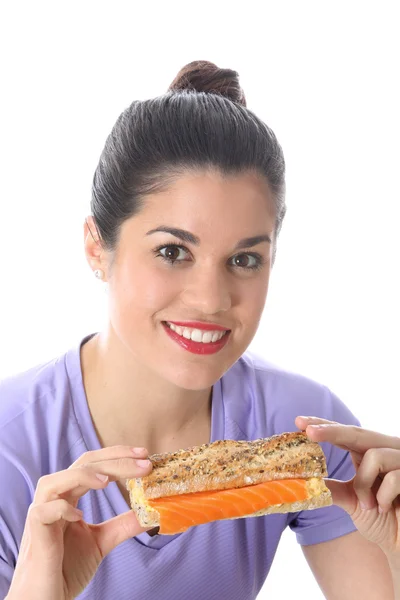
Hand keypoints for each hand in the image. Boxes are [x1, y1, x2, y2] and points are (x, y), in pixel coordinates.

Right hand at [7, 446, 151, 599]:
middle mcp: (54, 498)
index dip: (118, 456)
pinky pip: (44, 510)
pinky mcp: (33, 532)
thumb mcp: (102, 541)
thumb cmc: (66, 569)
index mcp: (69, 496)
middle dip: (114, 460)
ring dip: (83, 475)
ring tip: (108, 481)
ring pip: (55, 480)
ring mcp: (41, 513)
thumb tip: (152, 513)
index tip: (144, 455)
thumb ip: (123, 525)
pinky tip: (79, 517)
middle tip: (144, 463)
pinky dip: (61, 508)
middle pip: (82, 464)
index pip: (93, 464)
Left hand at [295, 416, 399, 560]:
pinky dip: (384, 496)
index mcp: (369, 452)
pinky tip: (387, 508)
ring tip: (370, 504)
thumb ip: (332, 489)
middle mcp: (386, 449)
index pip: (344, 434)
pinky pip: (393, 477)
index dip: (323, 426)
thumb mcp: (352, 501)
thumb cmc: (382, 520)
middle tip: (309, 432)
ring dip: (365, 484)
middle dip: (331, 431)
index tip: (299, 422)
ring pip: (374, 456)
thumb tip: (301, 482)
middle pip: (357, 432)